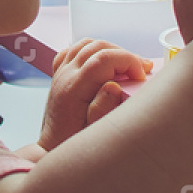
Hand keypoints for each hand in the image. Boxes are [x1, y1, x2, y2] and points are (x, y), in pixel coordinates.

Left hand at [35, 38, 149, 150]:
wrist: (50, 148)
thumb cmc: (73, 144)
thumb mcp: (93, 133)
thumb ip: (103, 109)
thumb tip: (114, 86)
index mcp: (73, 89)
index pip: (103, 59)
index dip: (128, 61)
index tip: (141, 76)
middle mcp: (65, 76)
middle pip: (97, 47)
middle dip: (124, 54)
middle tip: (141, 71)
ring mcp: (61, 72)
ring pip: (87, 44)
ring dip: (111, 49)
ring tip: (128, 65)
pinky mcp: (60, 73)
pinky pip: (76, 50)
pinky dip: (93, 50)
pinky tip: (104, 63)